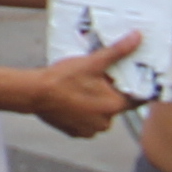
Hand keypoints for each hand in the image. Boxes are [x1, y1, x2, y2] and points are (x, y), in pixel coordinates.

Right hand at [15, 37, 141, 137]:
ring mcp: (90, 130)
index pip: (137, 100)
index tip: (129, 80)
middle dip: (109, 94)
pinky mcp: (75, 133)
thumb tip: (136, 38)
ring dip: (95, 105)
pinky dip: (82, 114)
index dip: (134, 88)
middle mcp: (105, 122)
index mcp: (114, 106)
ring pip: (100, 115)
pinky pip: (86, 123)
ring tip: (81, 90)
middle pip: (115, 106)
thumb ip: (117, 51)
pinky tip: (72, 101)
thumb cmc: (63, 79)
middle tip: (97, 80)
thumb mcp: (93, 62)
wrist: (35, 93)